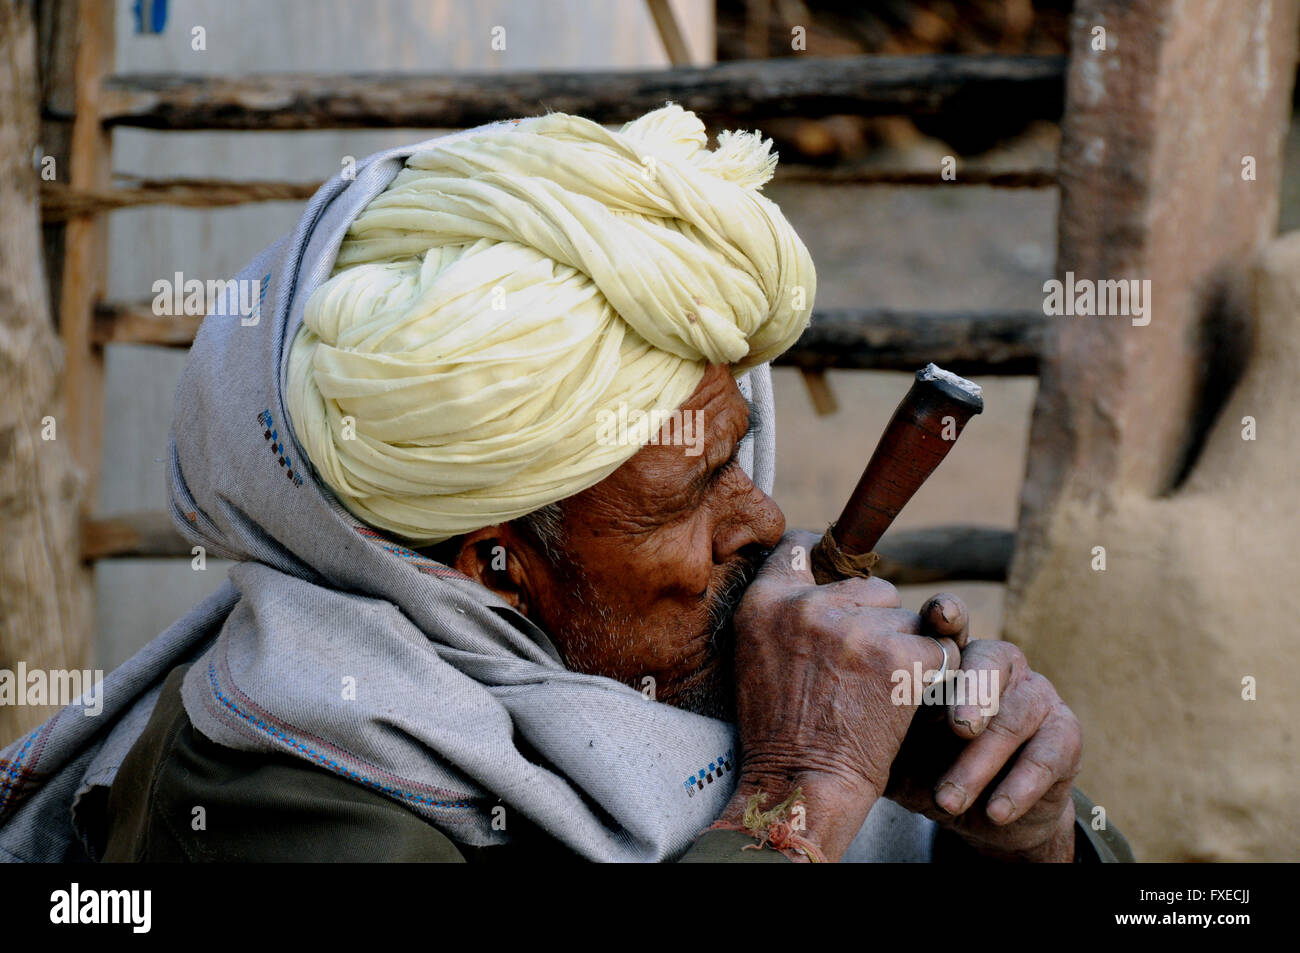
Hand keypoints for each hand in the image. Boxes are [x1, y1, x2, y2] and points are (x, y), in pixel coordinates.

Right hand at [719, 531, 957, 861]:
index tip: (838, 571)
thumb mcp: (756, 656)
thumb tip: (816, 562)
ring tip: (878, 695)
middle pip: (872, 588)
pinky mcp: (899, 657)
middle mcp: (806, 606)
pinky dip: (935, 676)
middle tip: (858, 673)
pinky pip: (941, 648)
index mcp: (763, 602)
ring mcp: (855, 629)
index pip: (800, 546)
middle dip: (878, 622)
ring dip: (906, 651)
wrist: (801, 787)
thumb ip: (783, 611)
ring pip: (909, 619)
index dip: (825, 558)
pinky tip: (908, 703)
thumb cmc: (780, 733)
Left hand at [884, 611, 1081, 862]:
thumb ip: (872, 718)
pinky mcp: (1064, 735)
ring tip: (947, 801)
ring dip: (981, 762)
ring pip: (1016, 716)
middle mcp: (998, 664)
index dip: (947, 615)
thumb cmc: (927, 763)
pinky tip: (996, 811)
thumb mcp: (894, 743)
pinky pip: (1047, 755)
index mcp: (953, 654)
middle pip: (992, 660)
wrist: (983, 812)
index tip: (938, 616)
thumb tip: (825, 704)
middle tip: (957, 727)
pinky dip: (1020, 786)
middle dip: (974, 693)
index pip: (951, 623)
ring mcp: (1036, 695)